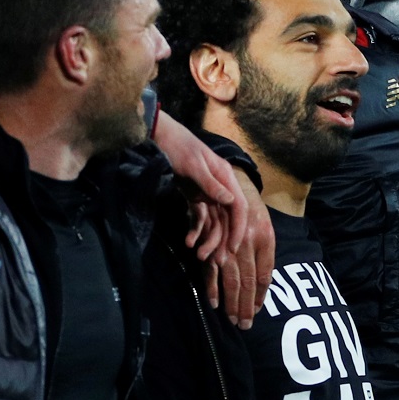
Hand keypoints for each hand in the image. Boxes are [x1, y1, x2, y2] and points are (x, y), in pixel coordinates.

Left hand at [153, 110, 247, 253]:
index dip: (238, 228)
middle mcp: (221, 188)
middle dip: (222, 240)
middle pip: (227, 219)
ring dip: (208, 239)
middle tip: (214, 260)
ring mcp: (208, 194)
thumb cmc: (179, 147)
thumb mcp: (194, 166)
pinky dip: (196, 230)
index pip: (239, 207)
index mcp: (226, 178)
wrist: (159, 138)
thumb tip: (231, 202)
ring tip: (199, 255)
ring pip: (214, 222)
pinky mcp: (195, 197)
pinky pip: (199, 218)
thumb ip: (212, 185)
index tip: (233, 248)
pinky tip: (189, 242)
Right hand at [201, 169, 274, 328]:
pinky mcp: (211, 242)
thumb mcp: (263, 227)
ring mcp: (228, 244)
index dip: (260, 295)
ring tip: (231, 319)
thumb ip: (263, 254)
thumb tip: (263, 283)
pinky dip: (211, 287)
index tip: (257, 311)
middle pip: (248, 280)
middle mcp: (247, 243)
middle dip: (246, 305)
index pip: (264, 274)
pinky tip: (213, 302)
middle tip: (245, 325)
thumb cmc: (249, 208)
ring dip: (230, 301)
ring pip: (231, 278)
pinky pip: (211, 269)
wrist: (229, 181)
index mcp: (264, 239)